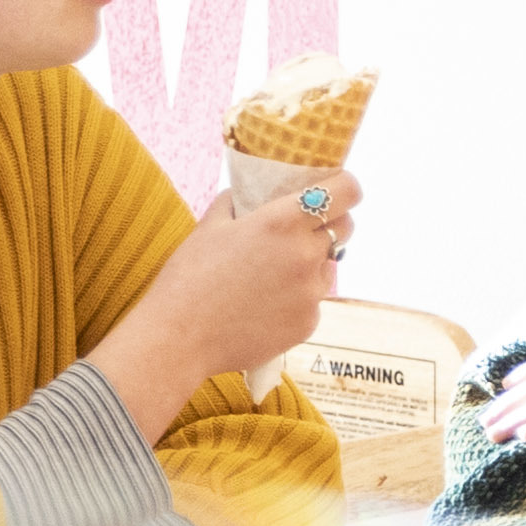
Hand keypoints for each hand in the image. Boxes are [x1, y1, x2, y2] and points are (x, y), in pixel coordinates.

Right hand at [93, 166, 355, 416]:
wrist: (179, 339)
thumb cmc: (188, 279)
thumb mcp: (209, 226)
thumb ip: (237, 202)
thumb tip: (249, 192)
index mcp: (282, 222)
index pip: (346, 191)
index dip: (345, 186)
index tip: (337, 188)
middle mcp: (305, 254)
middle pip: (345, 227)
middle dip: (330, 224)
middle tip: (303, 230)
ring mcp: (311, 292)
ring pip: (328, 266)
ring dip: (310, 263)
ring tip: (269, 276)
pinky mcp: (309, 323)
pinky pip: (313, 300)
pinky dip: (297, 298)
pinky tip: (263, 305)